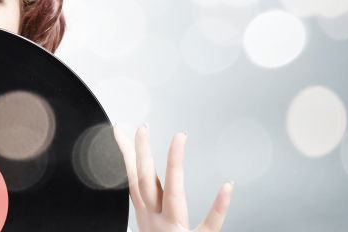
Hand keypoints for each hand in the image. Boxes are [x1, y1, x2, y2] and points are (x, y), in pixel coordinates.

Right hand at [112, 123, 232, 231]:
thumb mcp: (152, 230)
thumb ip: (151, 207)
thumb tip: (146, 191)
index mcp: (146, 219)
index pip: (133, 180)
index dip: (126, 153)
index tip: (120, 129)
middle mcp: (156, 223)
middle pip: (145, 183)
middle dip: (142, 153)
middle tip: (141, 126)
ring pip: (173, 194)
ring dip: (174, 164)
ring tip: (180, 136)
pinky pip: (209, 225)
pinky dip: (218, 207)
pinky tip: (227, 186)